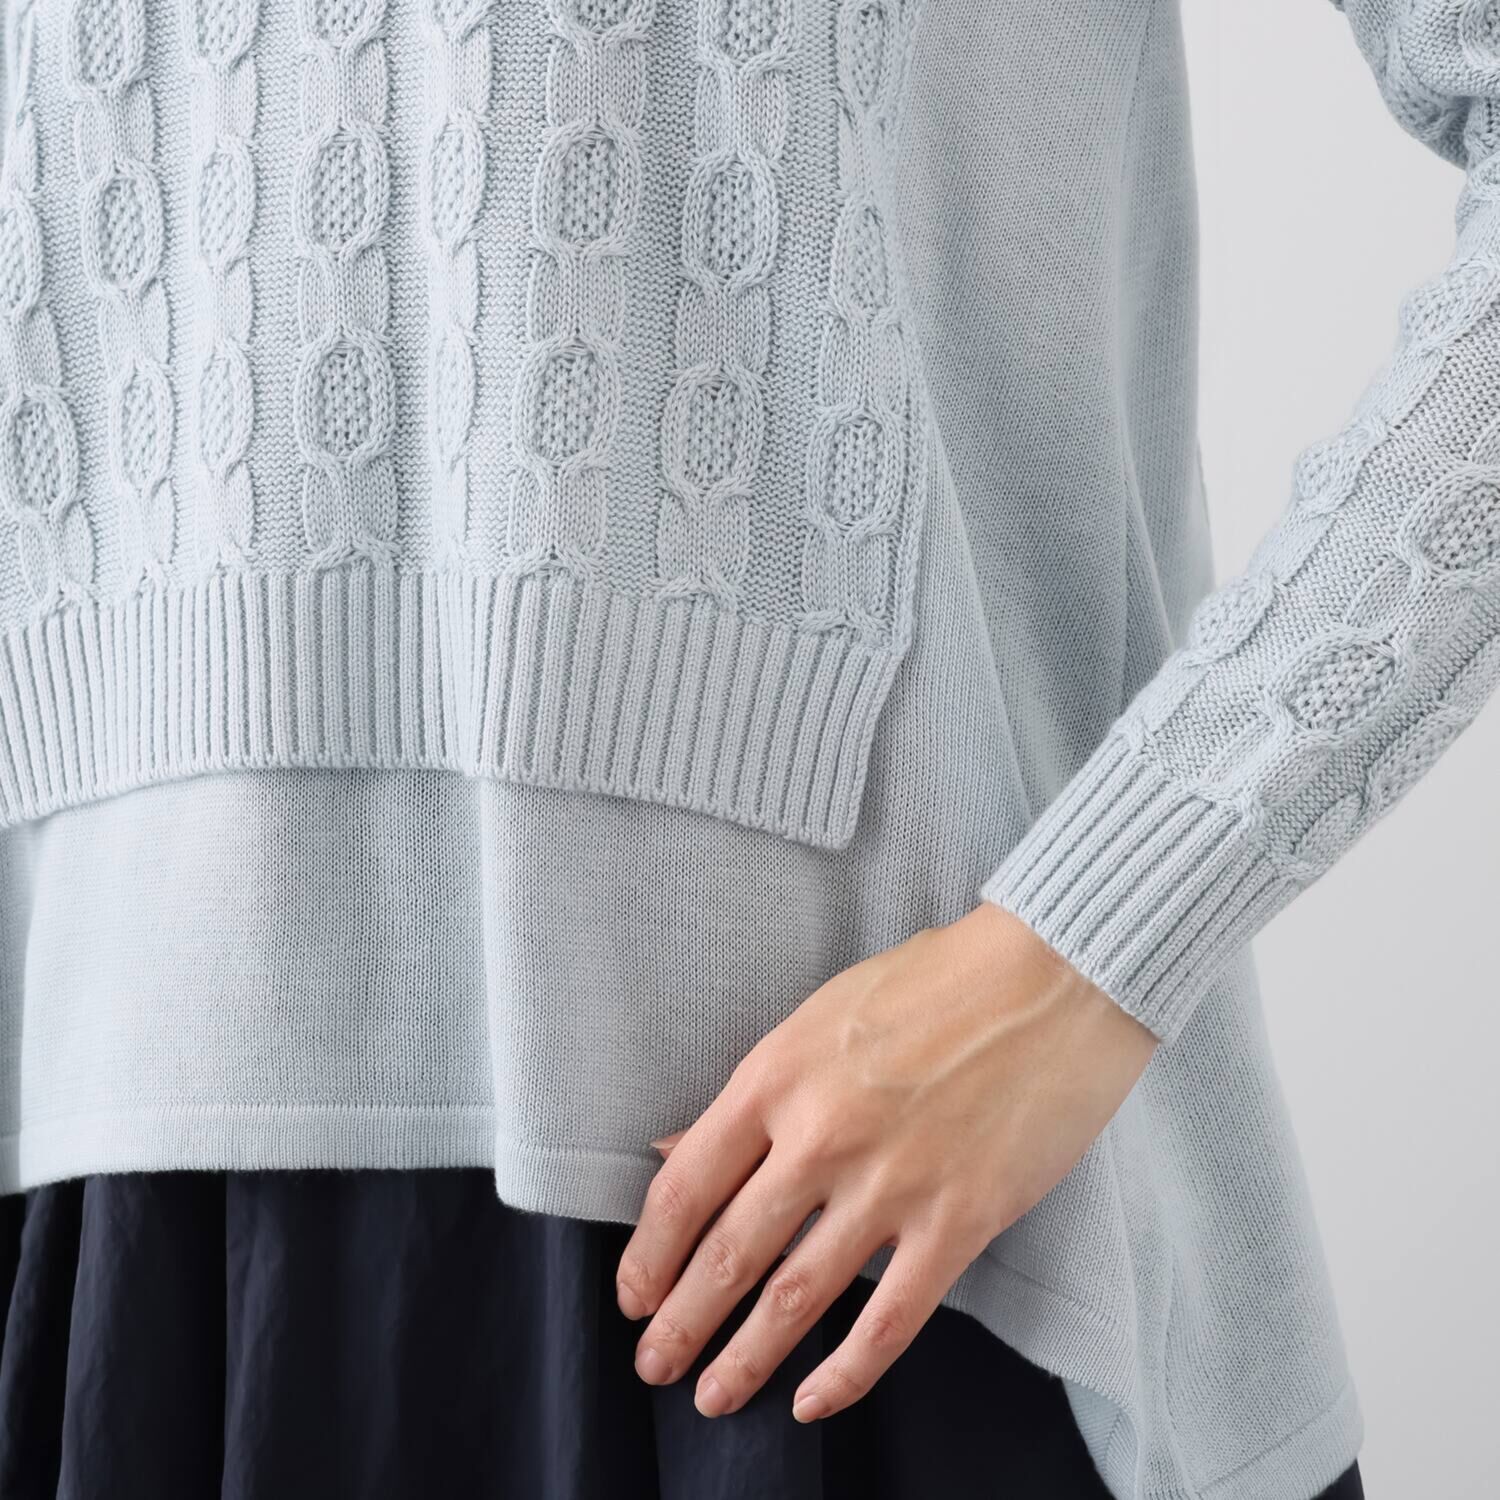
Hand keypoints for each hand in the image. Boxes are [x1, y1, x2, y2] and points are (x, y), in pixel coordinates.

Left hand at [613, 900, 1158, 1422]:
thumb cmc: (935, 982)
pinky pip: (890, 1320)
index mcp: (777, 1076)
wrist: (1052, 976)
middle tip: (654, 1367)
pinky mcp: (960, 1219)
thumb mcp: (820, 1015)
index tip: (633, 1295)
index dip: (648, 1255)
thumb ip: (754, 1091)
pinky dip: (845, 1373)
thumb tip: (679, 1146)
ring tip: (714, 1396)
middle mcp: (821, 1134)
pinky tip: (812, 1401)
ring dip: (745, 1359)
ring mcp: (891, 1182)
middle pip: (727, 1254)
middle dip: (680, 1325)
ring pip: (796, 1297)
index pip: (686, 1187)